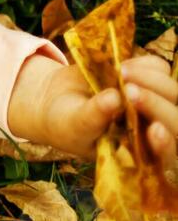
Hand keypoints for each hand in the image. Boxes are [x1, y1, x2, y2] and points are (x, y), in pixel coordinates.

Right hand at [8, 53, 177, 165]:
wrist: (55, 98)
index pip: (164, 155)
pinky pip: (159, 69)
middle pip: (175, 120)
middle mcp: (151, 129)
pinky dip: (145, 65)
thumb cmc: (65, 123)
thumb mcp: (74, 125)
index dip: (165, 145)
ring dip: (151, 80)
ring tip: (121, 72)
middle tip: (129, 91)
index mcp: (138, 152)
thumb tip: (115, 98)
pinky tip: (122, 66)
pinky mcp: (148, 79)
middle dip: (157, 105)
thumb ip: (93, 116)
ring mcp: (154, 103)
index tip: (154, 130)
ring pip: (172, 91)